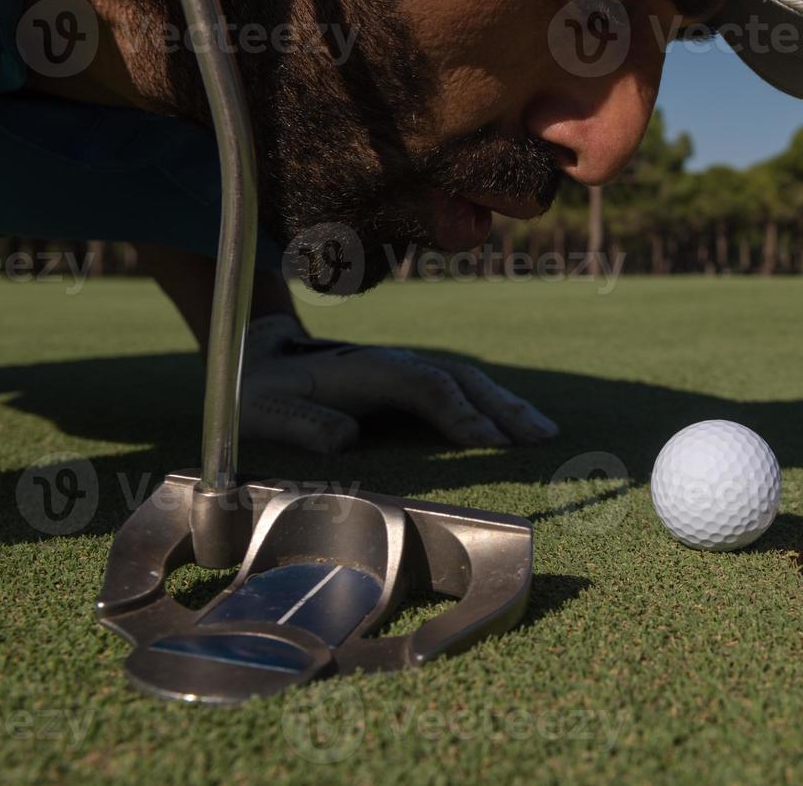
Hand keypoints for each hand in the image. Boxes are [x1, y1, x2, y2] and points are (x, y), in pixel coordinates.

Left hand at [238, 314, 558, 453]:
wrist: (256, 357)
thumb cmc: (261, 393)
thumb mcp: (265, 411)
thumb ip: (302, 423)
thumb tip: (343, 438)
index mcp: (365, 369)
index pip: (425, 387)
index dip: (459, 413)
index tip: (491, 444)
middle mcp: (395, 362)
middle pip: (461, 379)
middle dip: (504, 408)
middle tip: (542, 439)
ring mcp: (407, 368)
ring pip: (469, 381)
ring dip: (508, 405)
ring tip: (546, 433)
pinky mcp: (411, 379)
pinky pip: (463, 388)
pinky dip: (495, 403)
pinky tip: (517, 424)